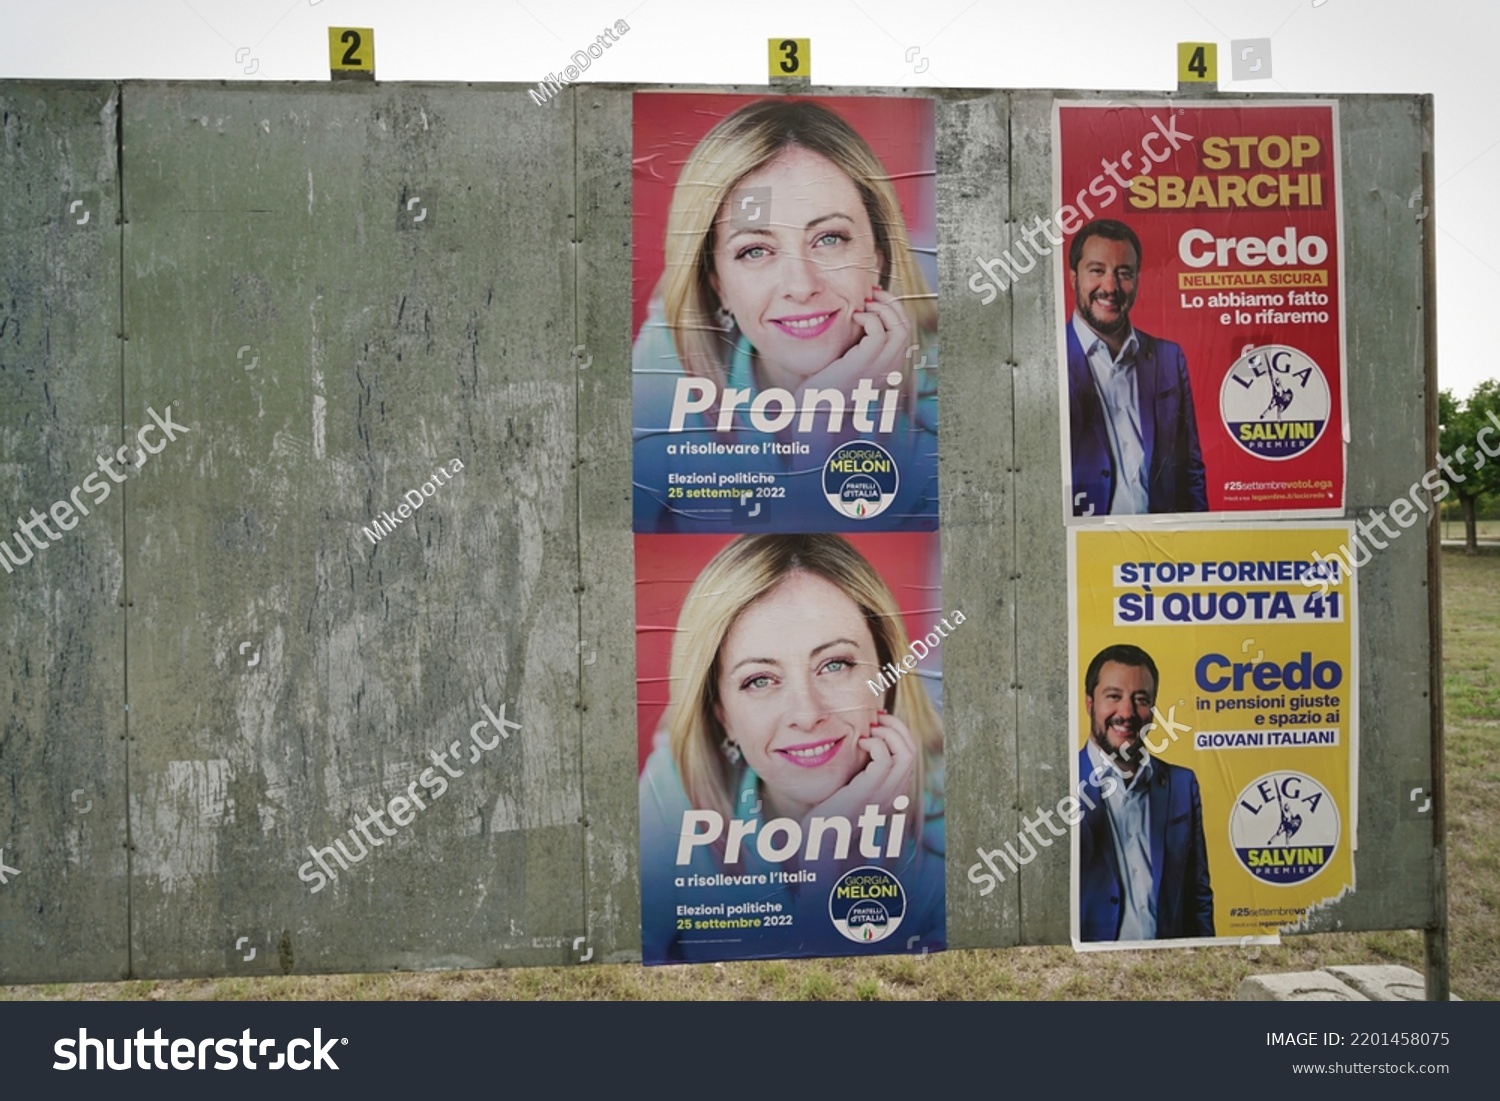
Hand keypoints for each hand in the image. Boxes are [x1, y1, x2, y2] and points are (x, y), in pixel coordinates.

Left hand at [792, 286, 912, 405]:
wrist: (814, 405)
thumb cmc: (829, 382)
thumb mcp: (852, 360)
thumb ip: (863, 343)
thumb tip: (864, 314)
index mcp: (891, 367)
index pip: (905, 330)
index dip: (894, 309)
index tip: (877, 297)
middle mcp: (891, 368)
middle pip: (906, 326)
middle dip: (892, 303)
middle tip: (872, 293)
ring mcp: (880, 367)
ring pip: (899, 328)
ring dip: (883, 309)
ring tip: (864, 304)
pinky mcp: (864, 364)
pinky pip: (878, 333)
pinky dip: (869, 318)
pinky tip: (854, 316)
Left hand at [801, 709, 917, 831]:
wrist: (823, 834)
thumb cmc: (836, 806)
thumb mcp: (858, 783)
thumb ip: (868, 766)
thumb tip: (868, 736)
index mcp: (897, 789)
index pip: (911, 753)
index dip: (899, 731)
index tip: (880, 720)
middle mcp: (897, 792)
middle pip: (912, 749)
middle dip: (897, 726)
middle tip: (876, 719)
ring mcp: (886, 793)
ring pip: (905, 752)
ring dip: (887, 733)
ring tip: (869, 730)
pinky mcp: (869, 791)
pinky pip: (884, 758)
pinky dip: (874, 743)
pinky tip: (859, 743)